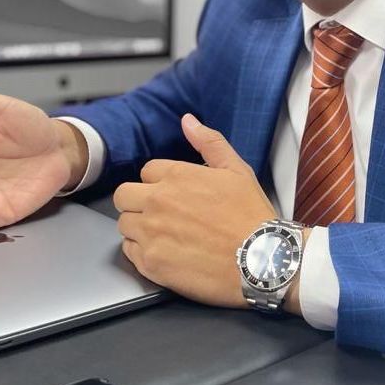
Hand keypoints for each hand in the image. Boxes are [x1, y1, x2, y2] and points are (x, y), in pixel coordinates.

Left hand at [114, 114, 275, 307]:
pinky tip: (165, 252)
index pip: (147, 171)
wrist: (260, 259)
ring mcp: (150, 233)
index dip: (160, 182)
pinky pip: (129, 251)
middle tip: (161, 213)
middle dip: (138, 201)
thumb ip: (209, 142)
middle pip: (124, 195)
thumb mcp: (236, 169)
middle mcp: (157, 202)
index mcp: (175, 176)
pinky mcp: (150, 263)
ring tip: (165, 235)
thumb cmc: (250, 215)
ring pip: (124, 224)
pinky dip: (141, 251)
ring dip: (139, 226)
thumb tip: (188, 121)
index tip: (175, 194)